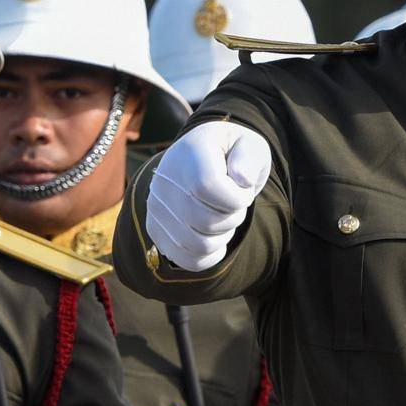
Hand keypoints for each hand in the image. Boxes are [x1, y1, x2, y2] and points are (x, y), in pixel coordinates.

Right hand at [146, 122, 271, 271]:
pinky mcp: (155, 229)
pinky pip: (188, 260)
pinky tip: (216, 236)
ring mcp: (156, 206)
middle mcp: (164, 178)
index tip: (243, 189)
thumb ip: (250, 157)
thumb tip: (241, 180)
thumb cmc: (231, 154)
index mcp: (189, 152)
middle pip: (206, 221)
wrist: (200, 160)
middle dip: (234, 217)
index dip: (237, 197)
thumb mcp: (250, 145)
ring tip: (223, 216)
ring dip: (223, 236)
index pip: (208, 187)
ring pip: (199, 244)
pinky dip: (210, 255)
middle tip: (235, 203)